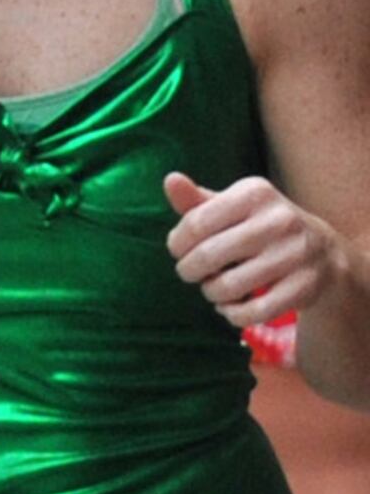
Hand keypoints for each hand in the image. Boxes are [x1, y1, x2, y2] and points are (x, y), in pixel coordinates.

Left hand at [166, 169, 347, 327]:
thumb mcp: (232, 207)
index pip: (194, 224)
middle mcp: (279, 220)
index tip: (180, 250)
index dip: (177, 245)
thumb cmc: (259, 227)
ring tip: (217, 286)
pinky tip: (233, 305)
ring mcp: (295, 254)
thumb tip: (171, 180)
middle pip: (206, 257)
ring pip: (226, 288)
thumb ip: (195, 200)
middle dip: (189, 271)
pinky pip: (251, 312)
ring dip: (211, 293)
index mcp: (255, 193)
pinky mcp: (304, 286)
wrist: (321, 251)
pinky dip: (233, 314)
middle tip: (194, 272)